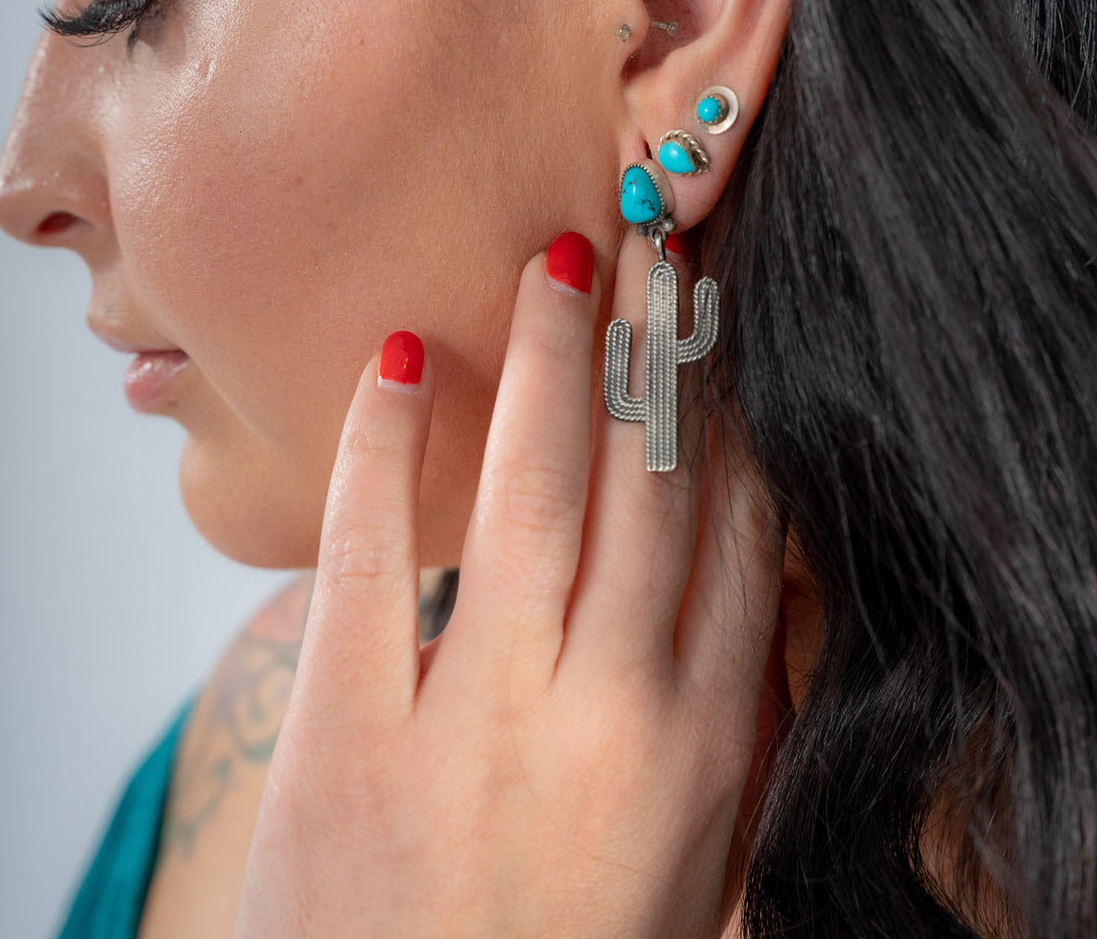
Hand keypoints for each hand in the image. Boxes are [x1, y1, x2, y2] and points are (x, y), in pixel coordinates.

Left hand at [234, 232, 781, 938]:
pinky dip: (381, 449)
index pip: (744, 538)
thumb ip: (725, 720)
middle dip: (656, 349)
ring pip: (532, 495)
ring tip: (561, 255)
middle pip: (649, 487)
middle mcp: (605, 713)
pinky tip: (394, 356)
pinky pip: (368, 560)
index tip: (723, 325)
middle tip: (657, 241)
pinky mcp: (352, 743)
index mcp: (700, 747)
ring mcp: (475, 722)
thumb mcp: (696, 856)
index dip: (735, 411)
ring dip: (549, 361)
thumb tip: (743, 578)